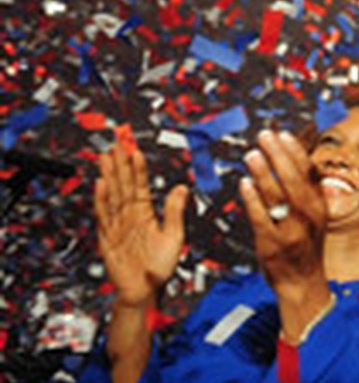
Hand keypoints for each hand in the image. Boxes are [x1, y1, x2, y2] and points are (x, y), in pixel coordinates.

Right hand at [94, 145, 187, 307]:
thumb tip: (182, 188)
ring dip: (109, 176)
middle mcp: (131, 216)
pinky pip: (104, 215)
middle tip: (117, 143)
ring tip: (106, 157)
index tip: (135, 150)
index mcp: (146, 214)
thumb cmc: (160, 267)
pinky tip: (101, 183)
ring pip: (113, 195)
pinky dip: (102, 199)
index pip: (141, 185)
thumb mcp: (174, 236)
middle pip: (124, 185)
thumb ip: (175, 211)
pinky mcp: (108, 237)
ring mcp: (118, 225)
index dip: (138, 168)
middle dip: (120, 164)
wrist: (144, 291)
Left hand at [239, 131, 329, 306]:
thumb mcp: (315, 217)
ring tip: (252, 154)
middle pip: (293, 178)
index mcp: (319, 206)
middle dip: (278, 154)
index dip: (296, 151)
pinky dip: (253, 199)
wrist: (303, 283)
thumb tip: (292, 159)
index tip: (283, 134)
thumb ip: (306, 192)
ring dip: (263, 172)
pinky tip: (245, 184)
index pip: (310, 172)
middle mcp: (309, 215)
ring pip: (277, 195)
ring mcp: (292, 230)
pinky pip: (261, 217)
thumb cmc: (305, 246)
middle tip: (265, 136)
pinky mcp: (273, 243)